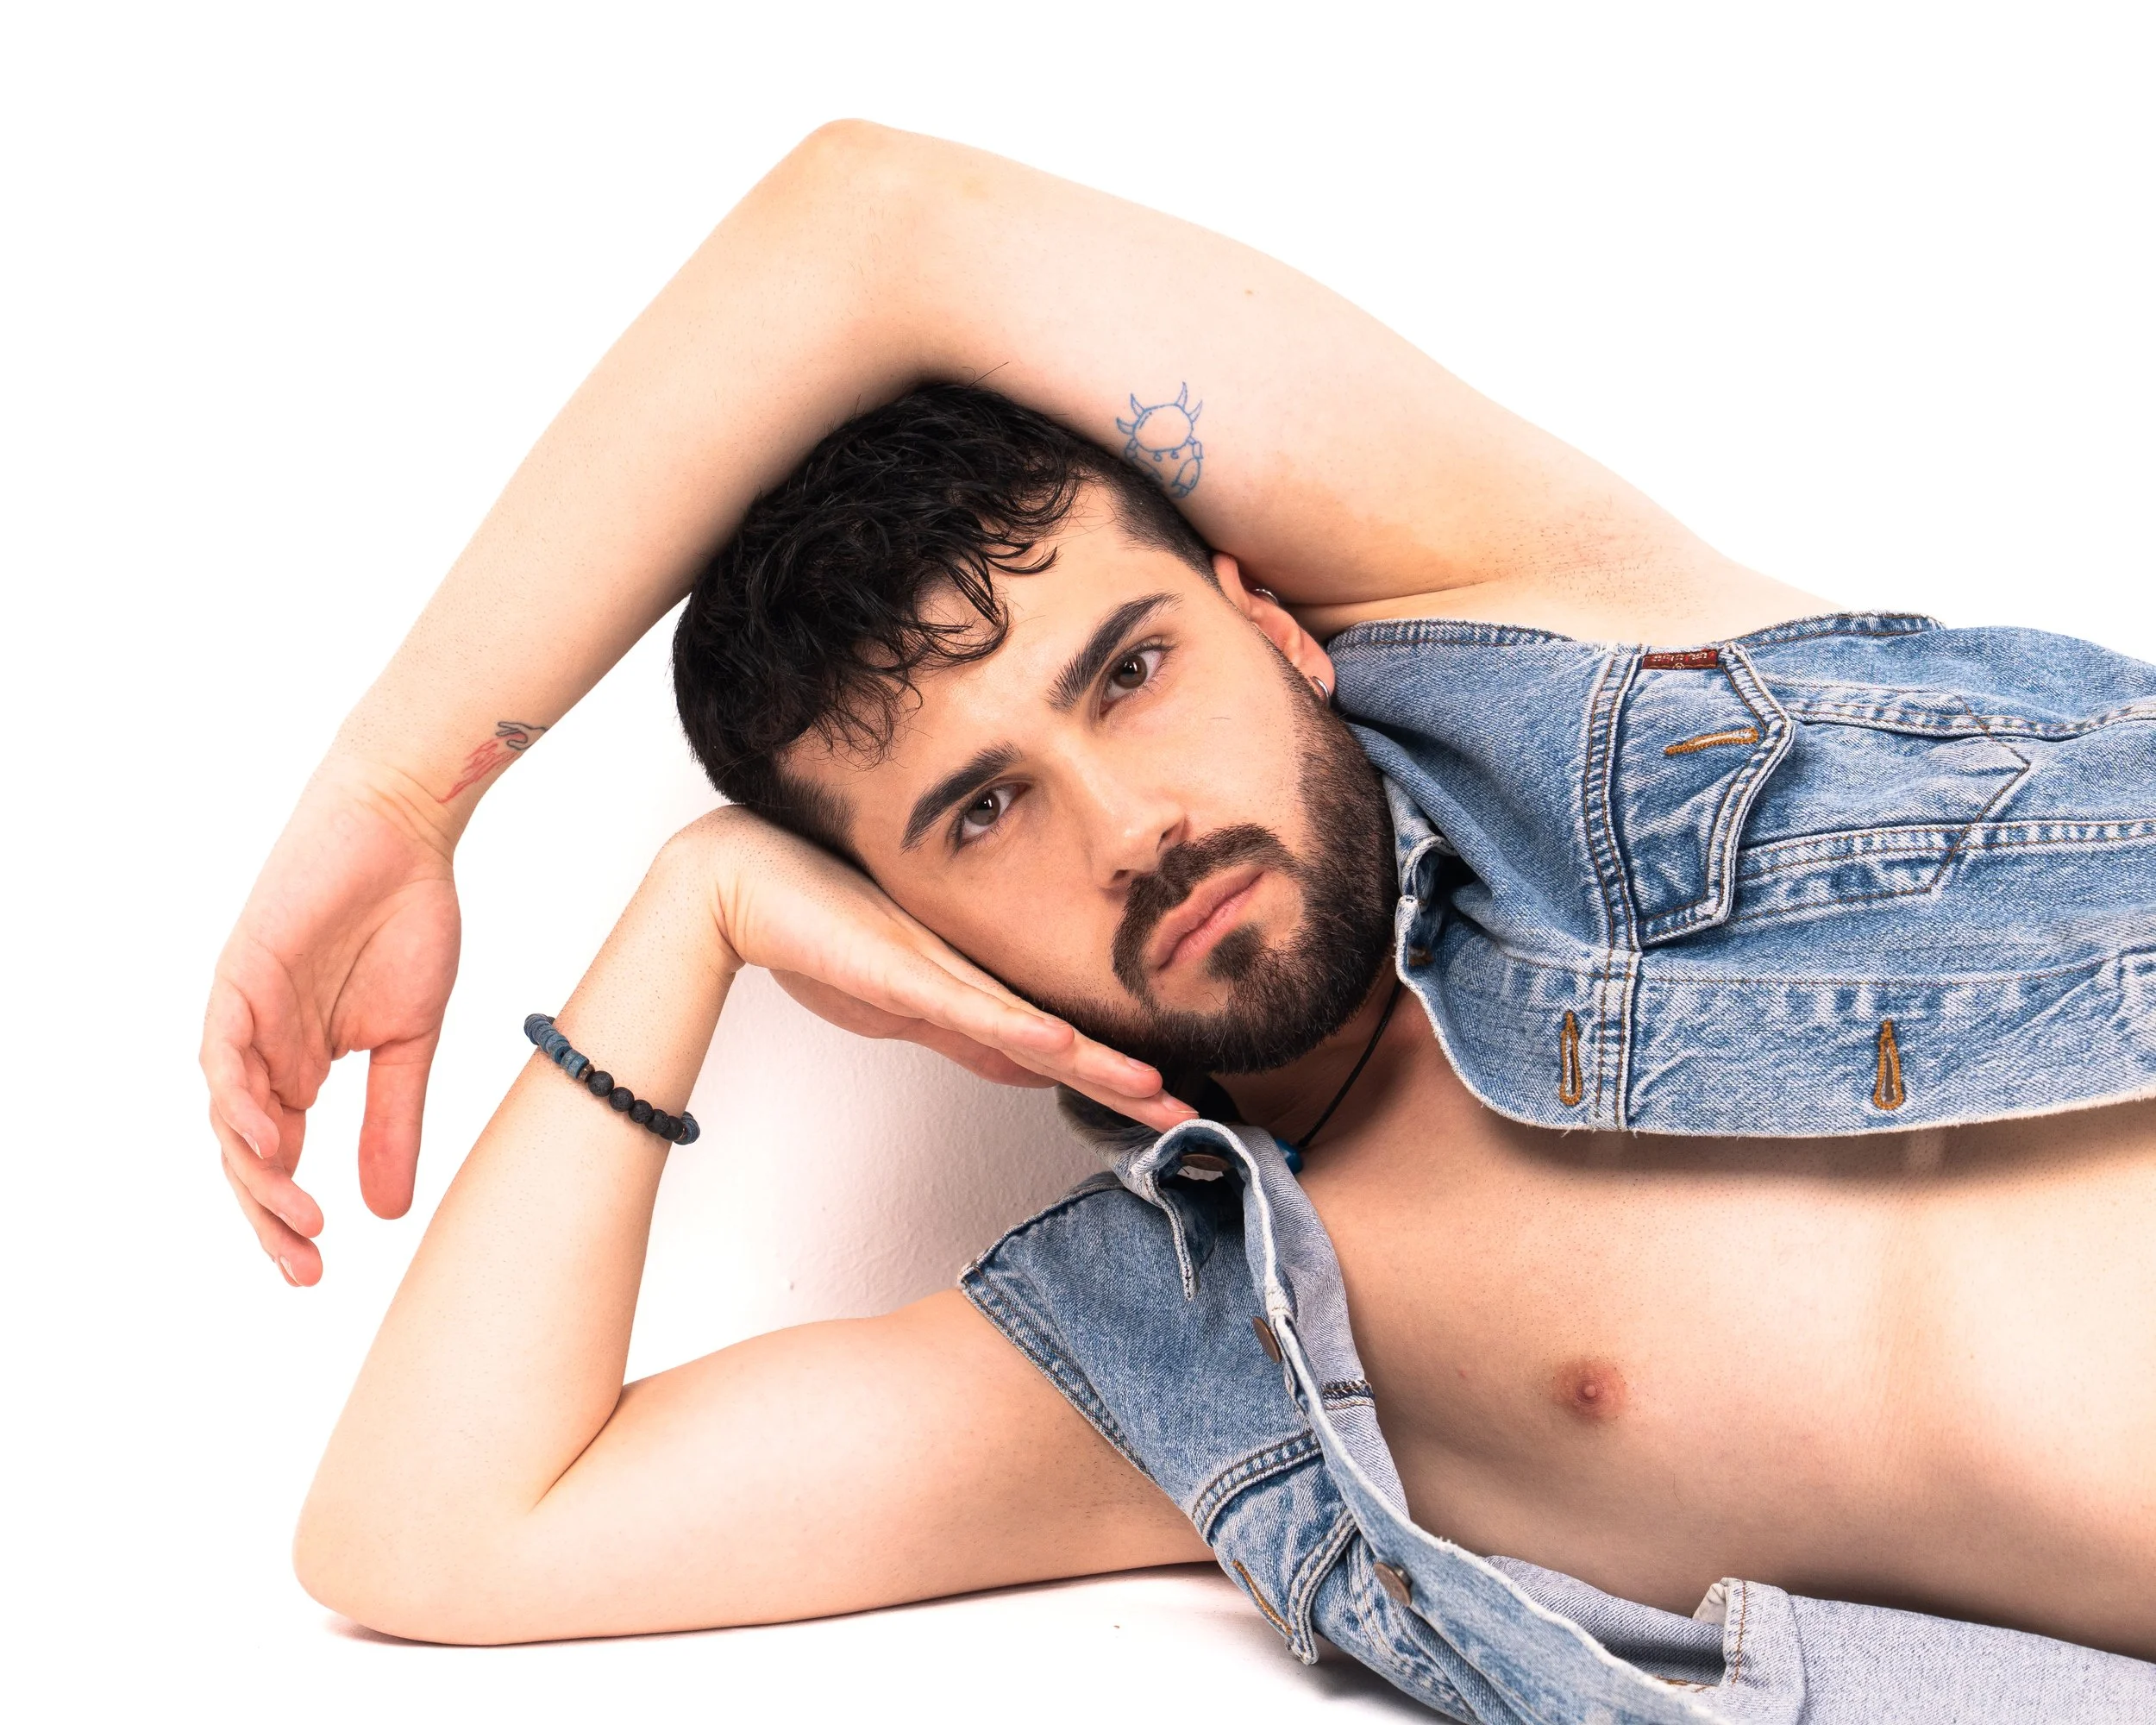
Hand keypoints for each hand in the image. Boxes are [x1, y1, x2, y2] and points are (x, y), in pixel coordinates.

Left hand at [202, 761, 460, 1284]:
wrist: (404, 833)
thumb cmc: (407, 921)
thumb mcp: (409, 1040)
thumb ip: (394, 1119)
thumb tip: (389, 1211)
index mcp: (297, 1070)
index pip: (277, 1162)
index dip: (288, 1218)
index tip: (316, 1270)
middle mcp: (260, 1052)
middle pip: (246, 1153)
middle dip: (268, 1215)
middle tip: (302, 1264)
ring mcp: (245, 1015)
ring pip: (229, 1112)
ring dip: (257, 1170)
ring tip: (295, 1215)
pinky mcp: (239, 976)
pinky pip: (223, 1049)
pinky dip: (240, 1096)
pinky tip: (267, 1137)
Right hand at [683, 808, 1194, 1132]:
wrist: (738, 879)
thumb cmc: (810, 927)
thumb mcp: (892, 995)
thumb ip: (952, 1024)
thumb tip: (1015, 1057)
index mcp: (964, 986)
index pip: (1048, 1043)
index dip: (1105, 1072)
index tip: (1159, 1098)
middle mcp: (964, 979)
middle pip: (1059, 1041)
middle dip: (1123, 1081)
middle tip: (1185, 1113)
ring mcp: (937, 973)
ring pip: (1034, 1031)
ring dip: (1098, 1066)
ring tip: (1156, 1096)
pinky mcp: (901, 971)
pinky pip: (972, 1010)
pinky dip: (1022, 1033)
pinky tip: (1065, 1051)